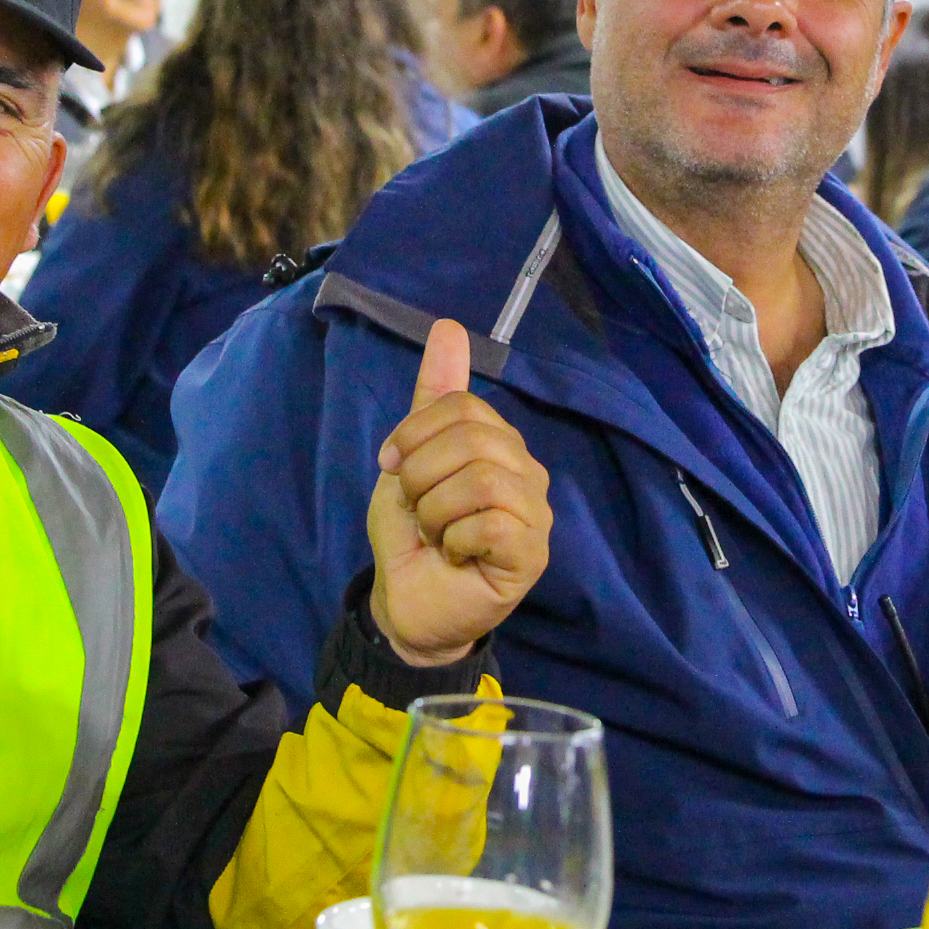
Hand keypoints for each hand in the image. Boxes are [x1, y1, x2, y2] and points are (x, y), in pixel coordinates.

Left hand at [366, 317, 552, 667]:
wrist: (405, 602)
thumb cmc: (412, 533)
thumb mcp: (410, 458)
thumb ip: (434, 397)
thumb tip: (448, 326)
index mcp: (500, 444)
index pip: (462, 408)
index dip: (414, 435)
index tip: (393, 467)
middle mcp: (527, 473)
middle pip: (472, 440)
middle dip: (422, 477)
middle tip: (417, 511)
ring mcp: (536, 516)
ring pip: (481, 482)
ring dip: (436, 512)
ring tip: (436, 535)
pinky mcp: (532, 555)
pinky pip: (493, 524)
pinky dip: (455, 540)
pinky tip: (455, 555)